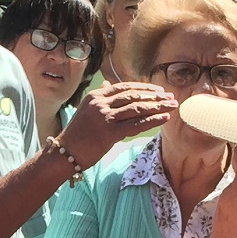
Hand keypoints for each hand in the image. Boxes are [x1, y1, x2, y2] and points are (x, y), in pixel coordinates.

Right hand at [58, 82, 177, 171]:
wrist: (64, 153)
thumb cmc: (77, 135)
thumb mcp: (86, 110)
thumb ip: (100, 96)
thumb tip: (108, 84)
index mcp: (96, 96)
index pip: (124, 87)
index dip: (144, 88)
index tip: (158, 91)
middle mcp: (101, 103)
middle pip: (133, 95)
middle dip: (155, 96)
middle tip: (170, 97)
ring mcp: (105, 117)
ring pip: (137, 108)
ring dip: (158, 106)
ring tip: (172, 106)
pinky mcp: (109, 132)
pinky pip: (136, 124)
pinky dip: (152, 120)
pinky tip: (164, 118)